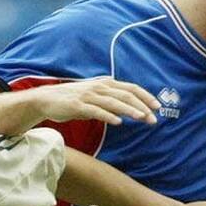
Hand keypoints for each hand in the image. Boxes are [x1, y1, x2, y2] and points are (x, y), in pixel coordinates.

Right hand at [33, 76, 160, 126]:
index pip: (130, 88)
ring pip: (114, 103)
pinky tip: (118, 122)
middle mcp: (100, 87)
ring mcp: (89, 96)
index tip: (158, 106)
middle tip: (154, 118)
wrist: (47, 99)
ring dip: (130, 110)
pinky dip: (108, 116)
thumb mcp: (94, 96)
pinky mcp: (79, 106)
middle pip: (126, 95)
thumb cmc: (73, 100)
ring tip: (142, 118)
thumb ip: (110, 100)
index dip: (145, 96)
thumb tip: (125, 110)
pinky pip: (96, 111)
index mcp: (105, 84)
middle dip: (142, 106)